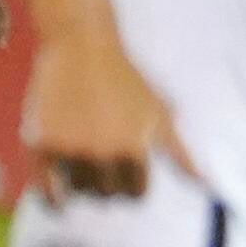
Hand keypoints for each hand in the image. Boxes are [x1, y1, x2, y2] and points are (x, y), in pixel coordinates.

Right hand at [22, 24, 192, 199]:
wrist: (82, 47)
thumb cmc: (126, 80)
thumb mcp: (159, 113)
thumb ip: (180, 153)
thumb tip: (205, 182)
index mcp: (134, 149)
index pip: (136, 194)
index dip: (132, 185)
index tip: (126, 175)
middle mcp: (102, 153)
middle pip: (106, 194)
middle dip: (106, 184)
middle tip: (101, 164)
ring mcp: (69, 150)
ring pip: (78, 191)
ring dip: (80, 185)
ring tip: (83, 160)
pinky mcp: (40, 144)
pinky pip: (45, 190)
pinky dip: (52, 199)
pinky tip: (57, 198)